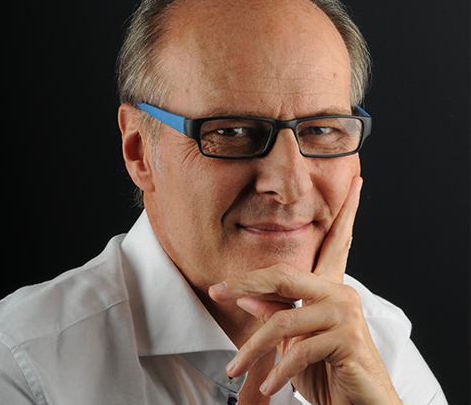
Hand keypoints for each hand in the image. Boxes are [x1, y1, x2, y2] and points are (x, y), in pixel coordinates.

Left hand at [209, 176, 401, 404]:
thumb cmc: (329, 374)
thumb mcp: (295, 343)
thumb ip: (277, 315)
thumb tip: (248, 296)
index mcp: (330, 288)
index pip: (335, 241)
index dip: (347, 213)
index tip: (355, 187)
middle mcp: (340, 293)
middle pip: (284, 275)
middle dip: (246, 282)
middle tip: (217, 291)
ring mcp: (346, 314)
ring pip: (283, 321)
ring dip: (253, 348)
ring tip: (234, 367)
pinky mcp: (348, 339)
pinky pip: (298, 351)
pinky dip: (277, 372)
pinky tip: (268, 385)